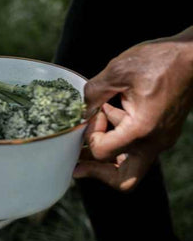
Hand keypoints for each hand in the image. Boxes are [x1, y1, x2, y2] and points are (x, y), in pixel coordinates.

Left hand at [74, 30, 192, 190]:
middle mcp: (154, 141)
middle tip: (78, 166)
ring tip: (90, 137)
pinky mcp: (163, 133)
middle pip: (125, 180)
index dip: (90, 136)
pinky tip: (111, 116)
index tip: (94, 115)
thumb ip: (93, 93)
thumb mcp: (117, 71)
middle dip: (98, 173)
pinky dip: (121, 141)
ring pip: (132, 166)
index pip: (103, 152)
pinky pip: (139, 148)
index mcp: (142, 129)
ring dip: (108, 156)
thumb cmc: (160, 60)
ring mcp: (161, 139)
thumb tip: (81, 110)